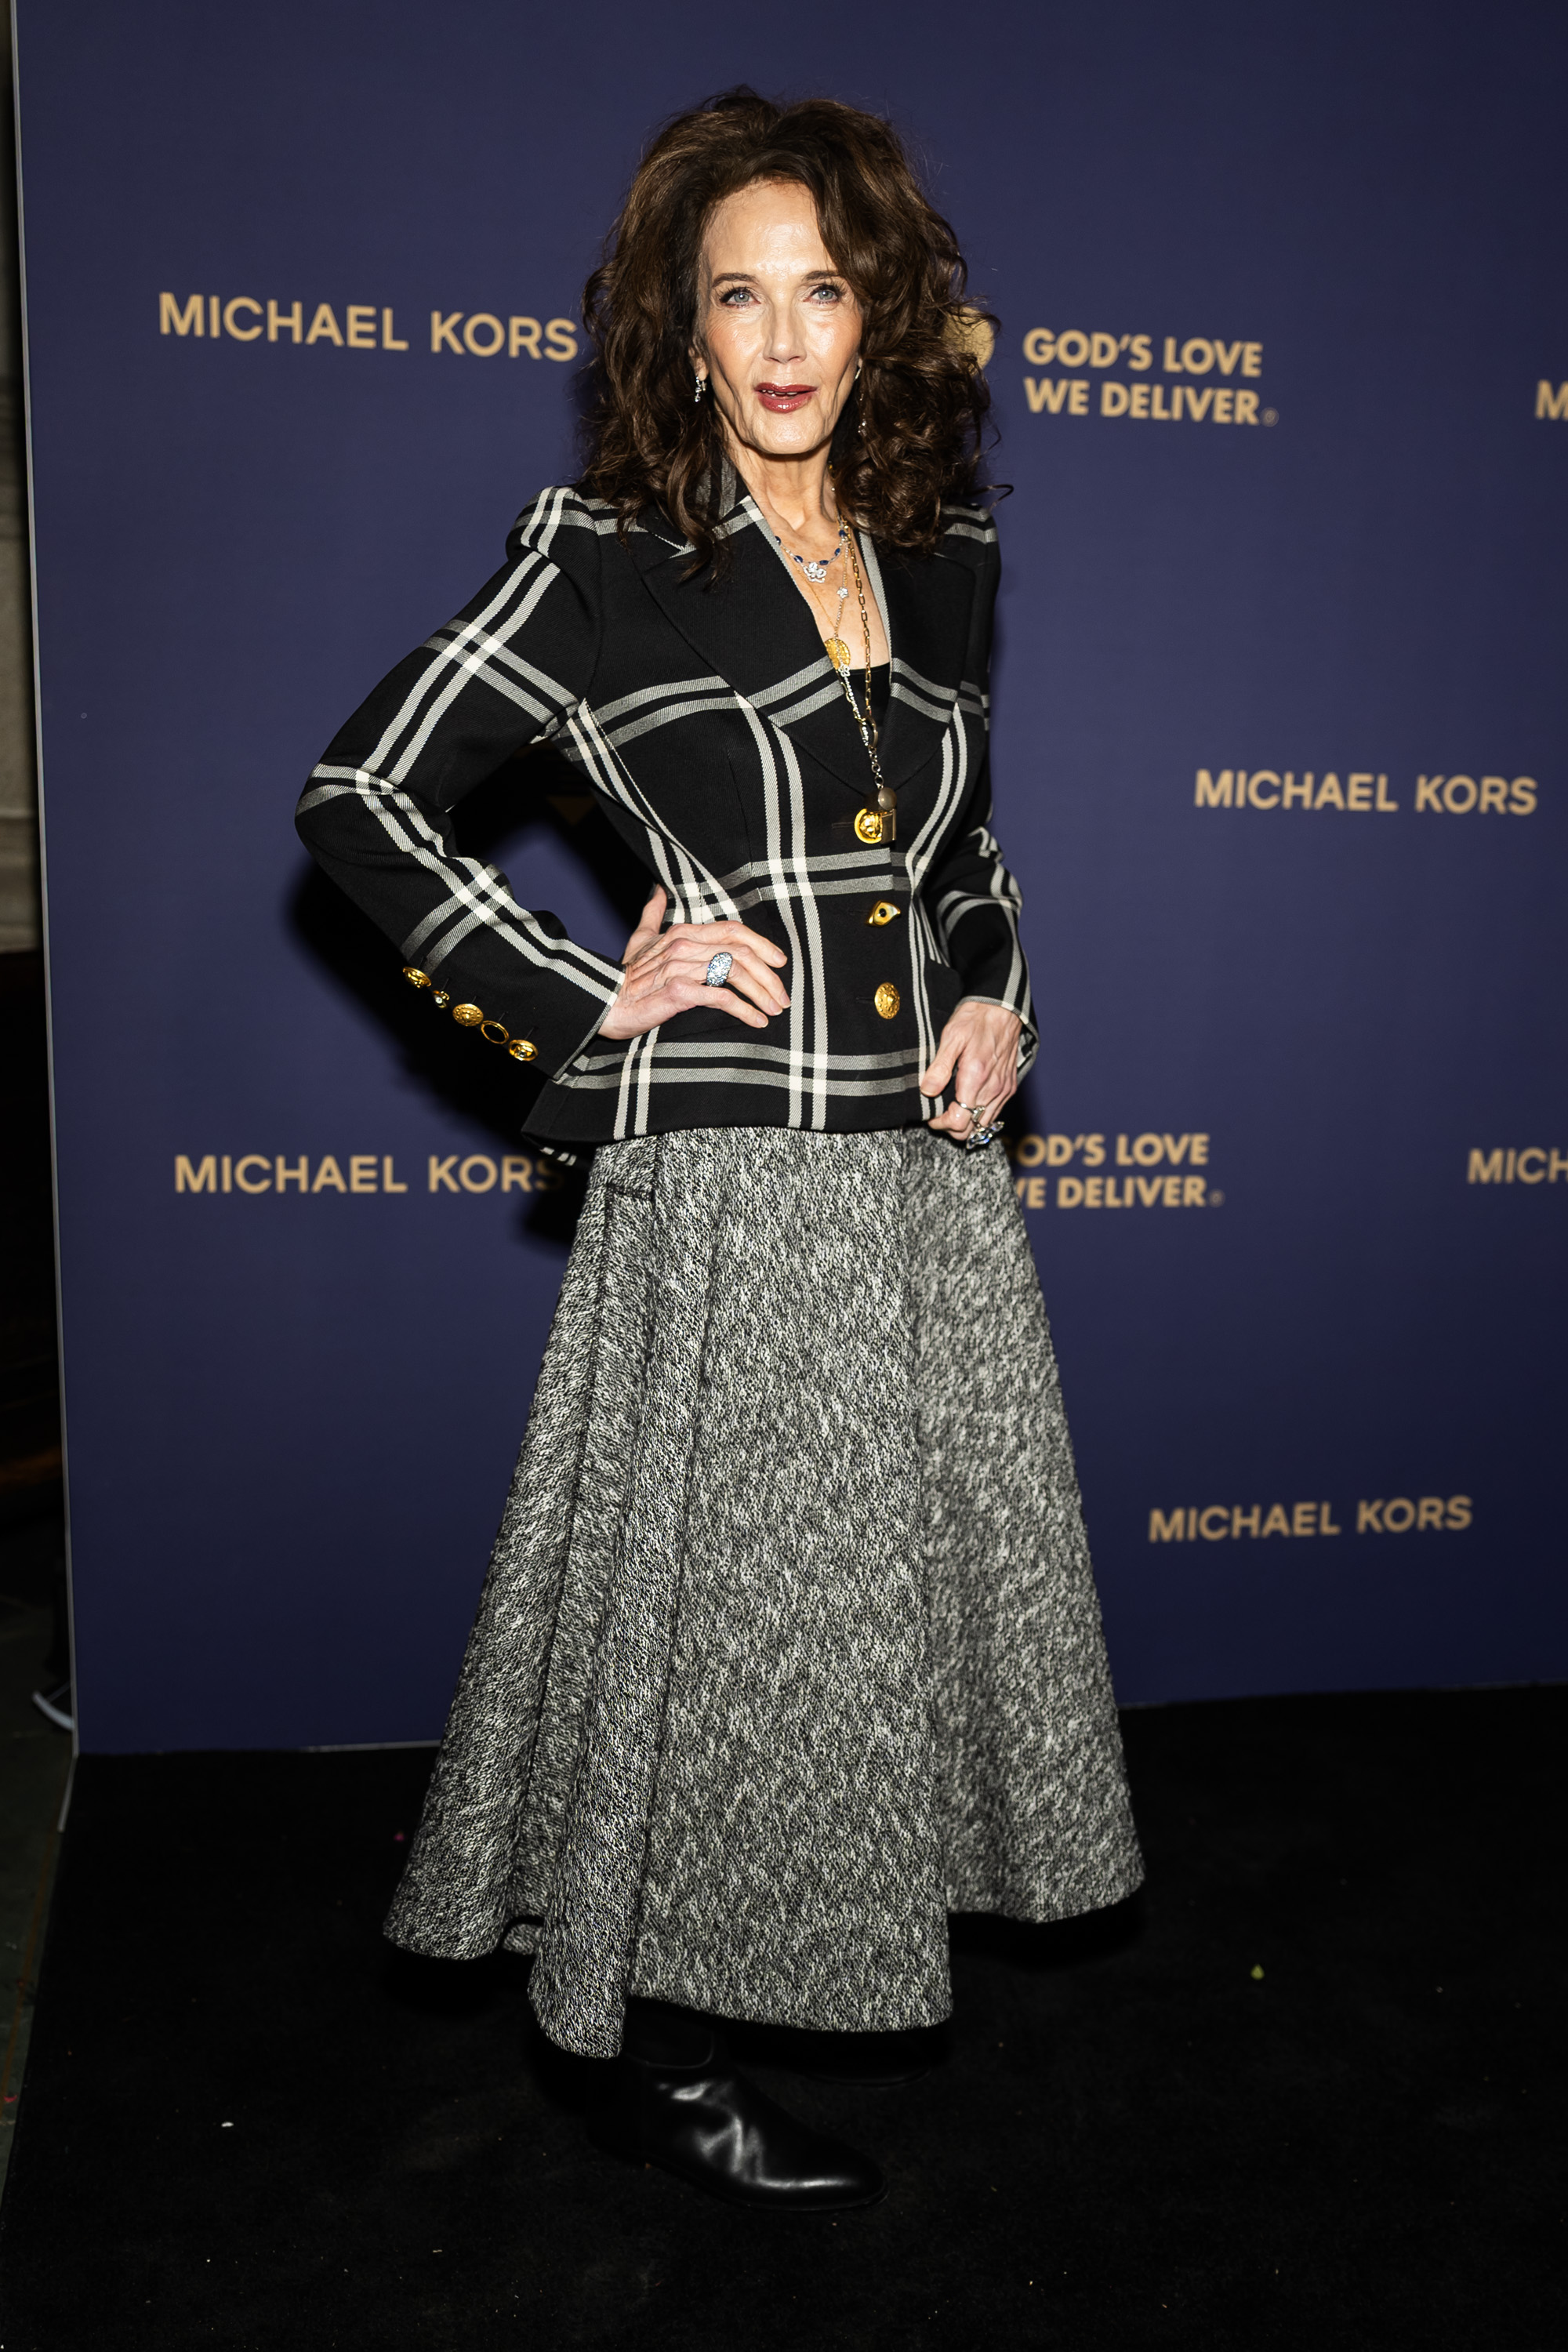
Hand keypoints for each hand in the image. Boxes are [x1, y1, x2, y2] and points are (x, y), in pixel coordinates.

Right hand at [598, 885, 790, 1041]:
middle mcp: (685, 945)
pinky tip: (756, 1021)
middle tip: (782, 997)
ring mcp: (681, 967)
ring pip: (735, 971)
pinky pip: (720, 997)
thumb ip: (652, 914)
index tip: (780, 963)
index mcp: (683, 933)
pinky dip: (744, 1009)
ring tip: (773, 1011)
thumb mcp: (640, 940)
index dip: (763, 945)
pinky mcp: (678, 992)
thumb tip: (658, 890)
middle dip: (769, 976)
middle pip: (741, 952)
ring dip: (761, 993)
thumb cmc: (626, 977)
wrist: (606, 1004)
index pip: (734, 930)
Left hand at [919, 1001, 1022, 1138]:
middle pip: (971, 1130)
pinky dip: (980, 1115)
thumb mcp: (951, 1037)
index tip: (931, 1116)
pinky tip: (968, 1102)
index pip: (959, 1122)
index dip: (941, 1124)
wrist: (1002, 1008)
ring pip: (984, 1125)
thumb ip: (939, 1067)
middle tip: (939, 1114)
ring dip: (966, 1122)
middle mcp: (993, 1088)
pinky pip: (995, 1113)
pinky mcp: (1009, 1087)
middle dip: (952, 1127)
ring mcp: (1003, 1090)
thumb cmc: (975, 1019)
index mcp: (976, 1078)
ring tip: (952, 1108)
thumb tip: (927, 1091)